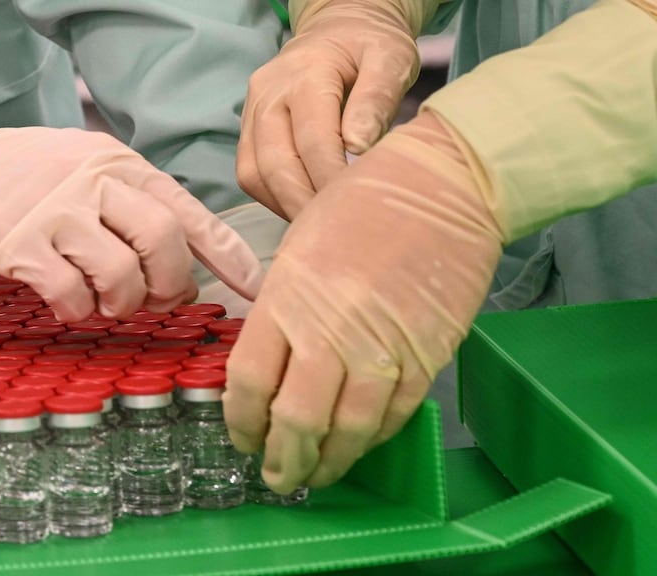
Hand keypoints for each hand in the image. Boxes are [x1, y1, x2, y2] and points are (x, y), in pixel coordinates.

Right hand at [0, 88, 263, 321]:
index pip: (190, 209)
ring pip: (122, 275)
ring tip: (104, 301)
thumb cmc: (25, 178)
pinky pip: (71, 295)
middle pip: (165, 241)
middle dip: (172, 285)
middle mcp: (94, 180)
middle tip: (157, 301)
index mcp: (120, 163)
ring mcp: (57, 211)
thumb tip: (187, 261)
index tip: (257, 289)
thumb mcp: (86, 168)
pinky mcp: (20, 244)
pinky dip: (76, 311)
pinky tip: (65, 303)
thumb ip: (133, 204)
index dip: (229, 255)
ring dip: (122, 303)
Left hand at [224, 111, 502, 492]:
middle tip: (276, 477)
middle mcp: (329, 332)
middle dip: (281, 460)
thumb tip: (268, 373)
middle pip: (294, 420)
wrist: (442, 187)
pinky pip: (392, 416)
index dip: (240, 421)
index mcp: (286, 301)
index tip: (242, 437)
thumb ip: (280, 315)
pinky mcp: (426, 358)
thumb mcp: (296, 252)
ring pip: (347, 431)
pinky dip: (371, 440)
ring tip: (315, 475)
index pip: (247, 383)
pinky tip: (357, 445)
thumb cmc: (360, 207)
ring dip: (327, 464)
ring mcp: (382, 350)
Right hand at [237, 0, 424, 219]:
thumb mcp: (390, 57)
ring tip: (317, 225)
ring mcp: (251, 111)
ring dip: (284, 205)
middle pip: (274, 163)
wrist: (336, 29)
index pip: (313, 140)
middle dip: (302, 203)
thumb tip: (358, 146)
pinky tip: (302, 208)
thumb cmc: (368, 46)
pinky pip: (250, 173)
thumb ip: (377, 97)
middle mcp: (268, 94)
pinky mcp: (247, 129)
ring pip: (253, 173)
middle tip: (333, 232)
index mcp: (304, 74)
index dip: (330, 180)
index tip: (353, 208)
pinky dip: (273, 197)